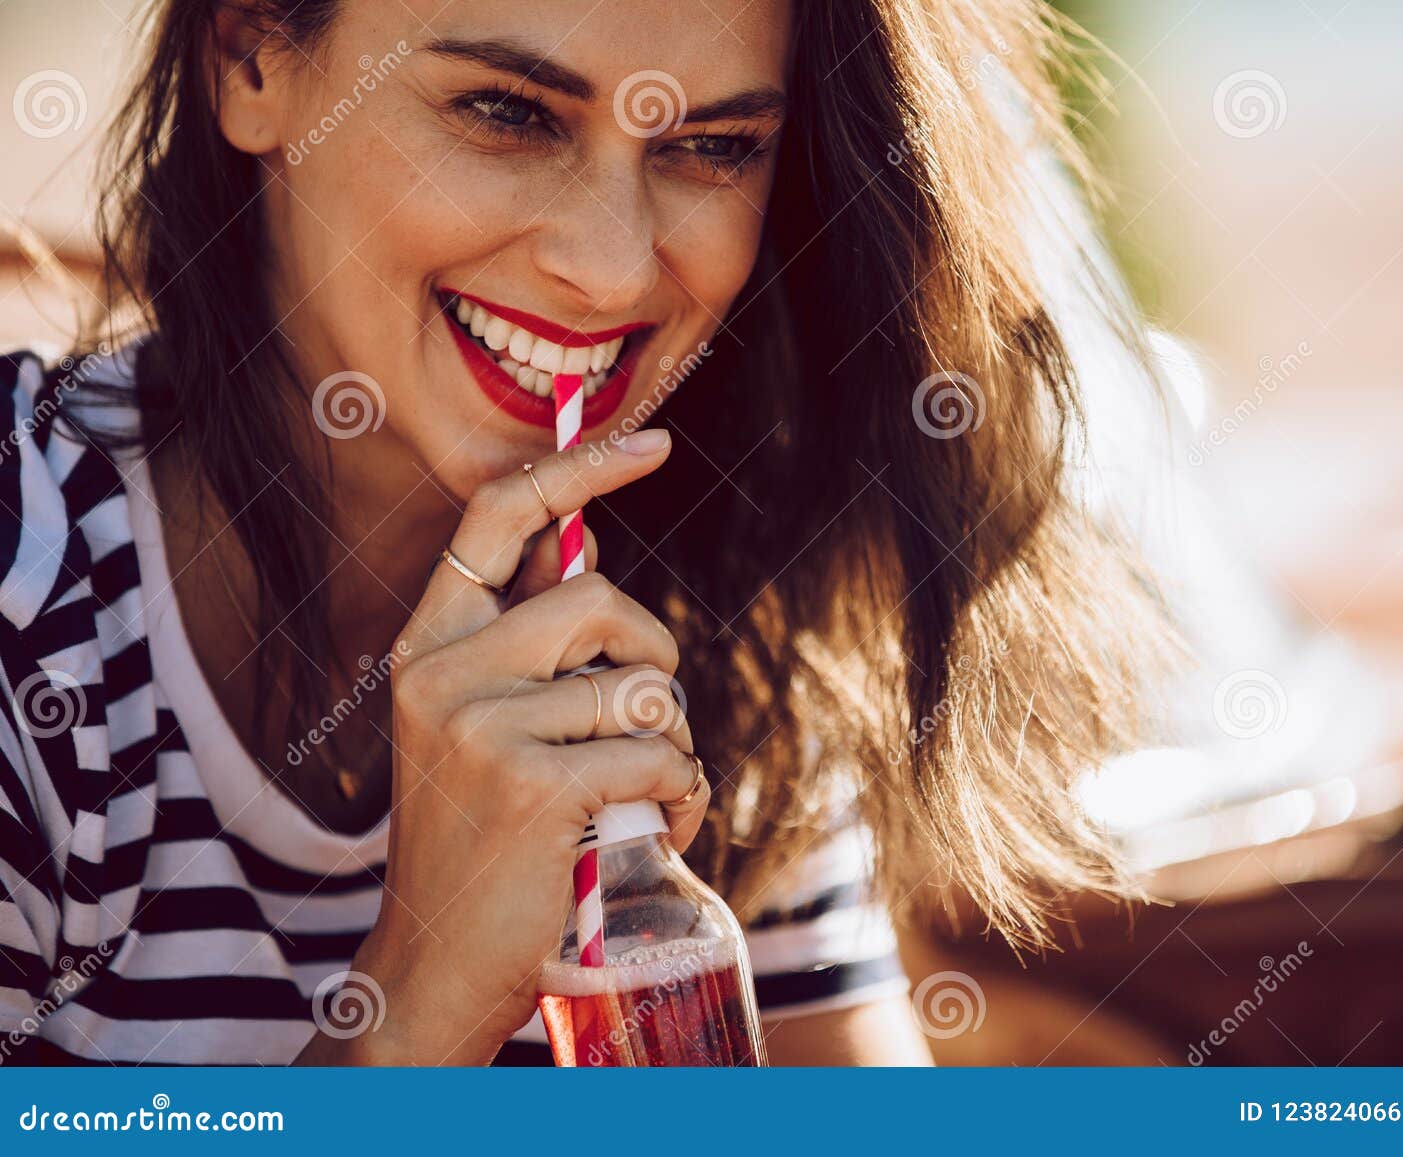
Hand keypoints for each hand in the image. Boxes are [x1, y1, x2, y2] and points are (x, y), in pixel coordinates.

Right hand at [303, 430, 708, 1065]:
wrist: (437, 959)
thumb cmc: (480, 835)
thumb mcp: (477, 724)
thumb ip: (523, 642)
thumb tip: (587, 550)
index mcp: (428, 645)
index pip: (498, 517)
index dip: (579, 468)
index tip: (651, 440)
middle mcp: (441, 673)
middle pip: (597, 597)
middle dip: (651, 652)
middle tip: (646, 715)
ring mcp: (481, 728)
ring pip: (641, 687)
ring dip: (674, 742)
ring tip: (649, 790)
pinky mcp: (533, 787)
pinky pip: (660, 755)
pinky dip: (684, 794)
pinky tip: (659, 827)